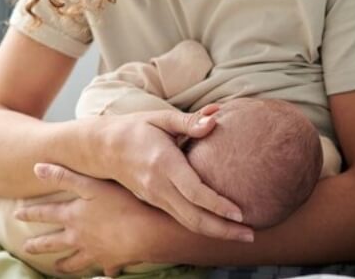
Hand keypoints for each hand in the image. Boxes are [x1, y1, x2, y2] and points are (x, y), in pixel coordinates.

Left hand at [16, 163, 162, 275]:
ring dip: (64, 265)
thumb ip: (64, 175)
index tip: (16, 215)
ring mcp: (94, 252)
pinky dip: (103, 272)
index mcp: (72, 216)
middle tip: (27, 248)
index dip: (29, 213)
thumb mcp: (91, 184)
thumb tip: (36, 167)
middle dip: (38, 245)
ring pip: (74, 261)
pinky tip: (104, 274)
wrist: (146, 231)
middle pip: (53, 242)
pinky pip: (105, 269)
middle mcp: (79, 237)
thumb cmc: (120, 203)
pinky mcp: (111, 261)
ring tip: (57, 268)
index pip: (45, 214)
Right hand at [95, 104, 253, 241]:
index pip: (194, 191)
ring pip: (188, 223)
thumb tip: (215, 118)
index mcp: (163, 163)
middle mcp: (159, 186)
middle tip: (251, 235)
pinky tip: (222, 227)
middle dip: (223, 230)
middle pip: (194, 217)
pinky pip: (182, 219)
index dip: (218, 205)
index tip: (240, 214)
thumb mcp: (161, 118)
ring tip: (243, 235)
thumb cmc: (136, 128)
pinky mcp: (155, 203)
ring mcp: (155, 198)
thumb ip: (189, 121)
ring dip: (216, 232)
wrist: (103, 148)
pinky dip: (203, 226)